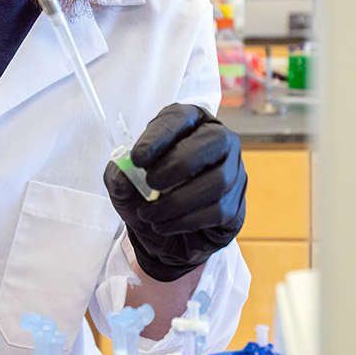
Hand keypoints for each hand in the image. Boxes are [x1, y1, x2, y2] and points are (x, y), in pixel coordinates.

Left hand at [104, 104, 247, 281]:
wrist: (164, 236)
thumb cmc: (146, 196)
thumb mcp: (124, 184)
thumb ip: (119, 176)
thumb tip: (125, 177)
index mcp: (189, 122)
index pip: (180, 118)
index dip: (159, 136)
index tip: (138, 158)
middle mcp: (218, 140)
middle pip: (213, 141)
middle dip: (178, 164)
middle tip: (151, 184)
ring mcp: (233, 172)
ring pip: (217, 180)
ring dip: (178, 200)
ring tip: (150, 213)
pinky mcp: (236, 204)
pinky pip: (218, 210)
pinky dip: (186, 220)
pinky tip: (164, 224)